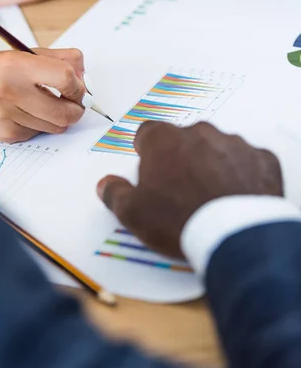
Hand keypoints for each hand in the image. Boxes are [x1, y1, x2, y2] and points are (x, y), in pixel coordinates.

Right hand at [0, 48, 85, 141]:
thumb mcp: (21, 54)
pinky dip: (38, 125)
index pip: (65, 78)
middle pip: (66, 112)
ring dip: (58, 118)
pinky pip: (37, 134)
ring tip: (45, 105)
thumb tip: (84, 74)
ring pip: (55, 126)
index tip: (77, 87)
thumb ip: (58, 59)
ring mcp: (7, 116)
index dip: (78, 86)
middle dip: (76, 109)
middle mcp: (10, 91)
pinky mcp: (5, 135)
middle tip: (73, 103)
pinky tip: (23, 113)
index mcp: (17, 65)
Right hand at [97, 121, 282, 257]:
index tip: (149, 169)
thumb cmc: (179, 220)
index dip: (146, 151)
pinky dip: (243, 174)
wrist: (235, 235)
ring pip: (217, 148)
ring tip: (212, 196)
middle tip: (181, 188)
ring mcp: (234, 143)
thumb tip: (105, 184)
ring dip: (212, 164)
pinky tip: (238, 197)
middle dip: (181, 157)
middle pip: (184, 139)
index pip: (147, 133)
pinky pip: (248, 161)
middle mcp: (199, 132)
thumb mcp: (134, 213)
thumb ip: (115, 194)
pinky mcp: (262, 158)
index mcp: (164, 140)